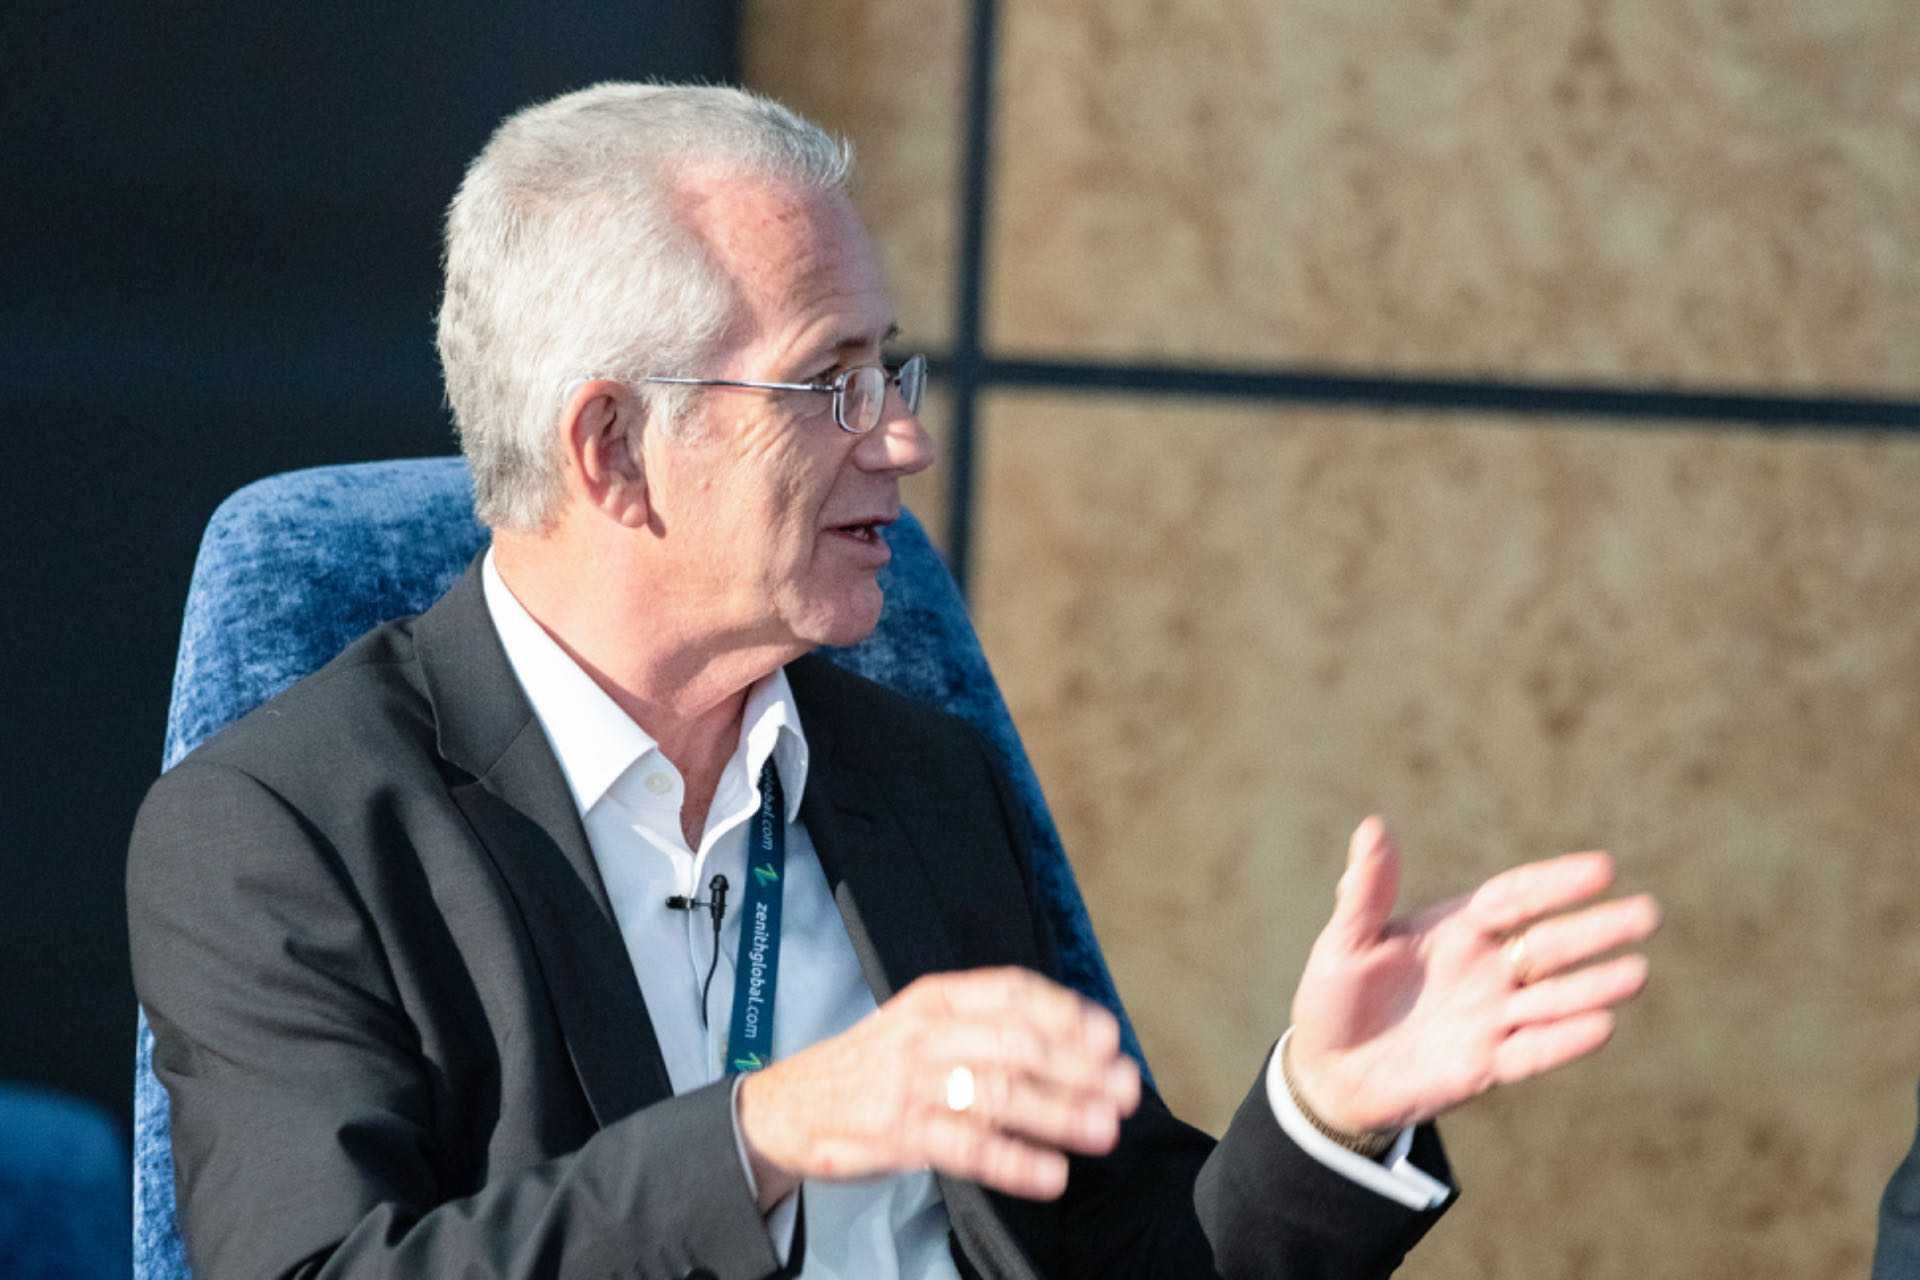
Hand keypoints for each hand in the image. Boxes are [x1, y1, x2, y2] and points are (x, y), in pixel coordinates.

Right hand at [735, 967, 1141, 1207]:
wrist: (786, 1104)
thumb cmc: (872, 1064)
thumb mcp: (920, 1023)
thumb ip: (985, 1026)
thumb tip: (1077, 1042)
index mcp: (936, 998)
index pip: (1011, 993)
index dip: (1065, 1012)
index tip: (1108, 1035)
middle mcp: (925, 1034)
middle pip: (1015, 1044)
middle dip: (1077, 1067)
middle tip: (1125, 1088)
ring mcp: (910, 1086)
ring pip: (997, 1095)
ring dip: (1058, 1113)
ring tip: (1104, 1130)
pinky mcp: (898, 1136)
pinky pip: (966, 1149)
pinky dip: (1013, 1162)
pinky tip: (1051, 1173)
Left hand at [1286, 818, 1659, 1135]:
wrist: (1327, 1074)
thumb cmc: (1333, 997)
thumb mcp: (1344, 941)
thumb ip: (1365, 892)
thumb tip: (1373, 827)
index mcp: (1456, 929)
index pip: (1515, 899)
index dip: (1555, 884)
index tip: (1603, 868)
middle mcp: (1485, 969)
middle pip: (1549, 946)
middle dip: (1596, 930)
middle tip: (1647, 912)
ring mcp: (1491, 1018)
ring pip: (1552, 998)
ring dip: (1594, 986)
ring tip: (1638, 972)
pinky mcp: (1487, 1065)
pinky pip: (1532, 1051)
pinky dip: (1564, 1040)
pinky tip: (1602, 1024)